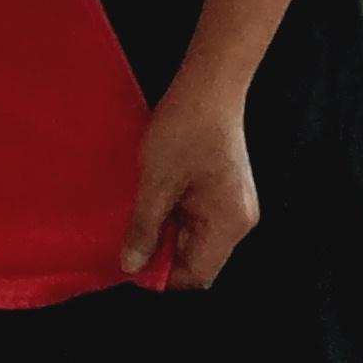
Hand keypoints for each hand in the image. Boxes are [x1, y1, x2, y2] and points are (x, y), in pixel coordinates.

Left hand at [124, 84, 261, 290]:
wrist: (207, 85)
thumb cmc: (185, 129)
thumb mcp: (156, 182)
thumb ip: (144, 227)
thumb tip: (131, 266)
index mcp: (229, 224)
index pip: (198, 275)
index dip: (163, 276)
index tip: (129, 266)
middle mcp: (237, 221)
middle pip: (196, 257)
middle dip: (161, 252)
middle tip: (125, 238)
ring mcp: (230, 205)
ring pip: (192, 236)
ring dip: (163, 231)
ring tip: (134, 214)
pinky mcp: (220, 191)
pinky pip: (194, 216)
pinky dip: (170, 214)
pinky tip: (148, 199)